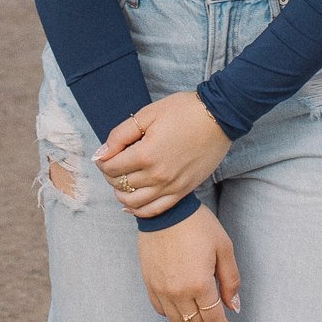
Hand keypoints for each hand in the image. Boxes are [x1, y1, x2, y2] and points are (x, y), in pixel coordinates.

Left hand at [96, 90, 230, 219]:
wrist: (219, 117)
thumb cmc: (184, 111)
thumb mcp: (148, 114)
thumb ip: (121, 135)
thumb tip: (101, 153)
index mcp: (146, 154)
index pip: (111, 167)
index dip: (102, 161)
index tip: (104, 154)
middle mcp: (157, 175)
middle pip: (120, 184)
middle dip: (110, 175)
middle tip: (112, 164)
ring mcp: (171, 186)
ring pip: (133, 202)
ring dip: (121, 193)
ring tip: (121, 181)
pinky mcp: (183, 191)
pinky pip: (155, 210)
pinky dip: (138, 210)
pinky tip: (131, 203)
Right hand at [139, 208, 240, 321]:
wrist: (165, 211)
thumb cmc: (198, 226)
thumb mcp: (224, 248)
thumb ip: (231, 280)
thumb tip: (234, 307)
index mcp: (200, 284)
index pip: (214, 319)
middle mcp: (178, 292)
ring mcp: (161, 290)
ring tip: (201, 318)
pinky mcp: (149, 284)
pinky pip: (161, 311)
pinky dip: (174, 315)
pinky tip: (183, 308)